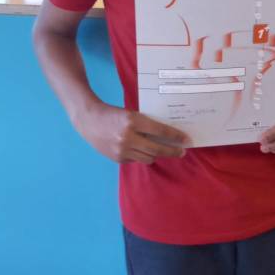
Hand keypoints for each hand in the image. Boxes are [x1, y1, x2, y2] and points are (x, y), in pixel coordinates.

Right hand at [72, 100, 188, 163]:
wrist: (88, 120)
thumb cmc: (112, 113)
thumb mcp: (131, 114)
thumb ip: (146, 124)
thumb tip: (167, 135)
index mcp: (133, 121)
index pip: (160, 131)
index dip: (176, 136)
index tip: (186, 140)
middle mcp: (128, 137)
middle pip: (157, 149)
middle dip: (172, 151)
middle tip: (182, 151)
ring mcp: (122, 150)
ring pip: (148, 158)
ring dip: (158, 155)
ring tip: (165, 151)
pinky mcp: (117, 158)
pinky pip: (136, 160)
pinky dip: (142, 155)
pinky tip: (143, 150)